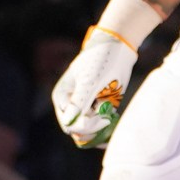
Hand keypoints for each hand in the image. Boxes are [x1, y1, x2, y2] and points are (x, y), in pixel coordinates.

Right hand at [51, 25, 140, 147]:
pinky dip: (106, 127)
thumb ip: (79, 103)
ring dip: (101, 129)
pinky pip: (99, 126)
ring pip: (89, 131)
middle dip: (93, 129)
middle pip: (77, 130)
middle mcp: (70, 105)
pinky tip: (113, 120)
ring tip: (112, 116)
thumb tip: (68, 124)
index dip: (85, 126)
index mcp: (62, 98)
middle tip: (108, 118)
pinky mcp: (97, 108)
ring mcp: (84, 107)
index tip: (103, 119)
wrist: (117, 49)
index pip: (69, 124)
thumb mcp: (89, 82)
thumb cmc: (100, 61)